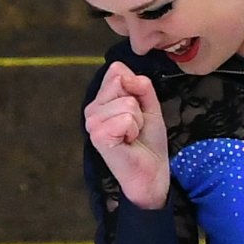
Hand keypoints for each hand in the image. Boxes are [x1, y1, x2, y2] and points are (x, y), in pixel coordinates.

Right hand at [85, 61, 172, 213]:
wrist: (151, 171)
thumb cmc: (147, 141)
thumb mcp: (150, 105)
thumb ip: (141, 85)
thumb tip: (126, 75)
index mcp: (101, 100)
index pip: (117, 71)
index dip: (136, 89)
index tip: (138, 111)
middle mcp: (91, 110)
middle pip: (120, 83)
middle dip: (138, 105)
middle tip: (135, 126)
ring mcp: (92, 123)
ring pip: (126, 102)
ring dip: (137, 120)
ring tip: (132, 135)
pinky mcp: (98, 135)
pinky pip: (125, 118)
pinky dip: (134, 129)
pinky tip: (128, 142)